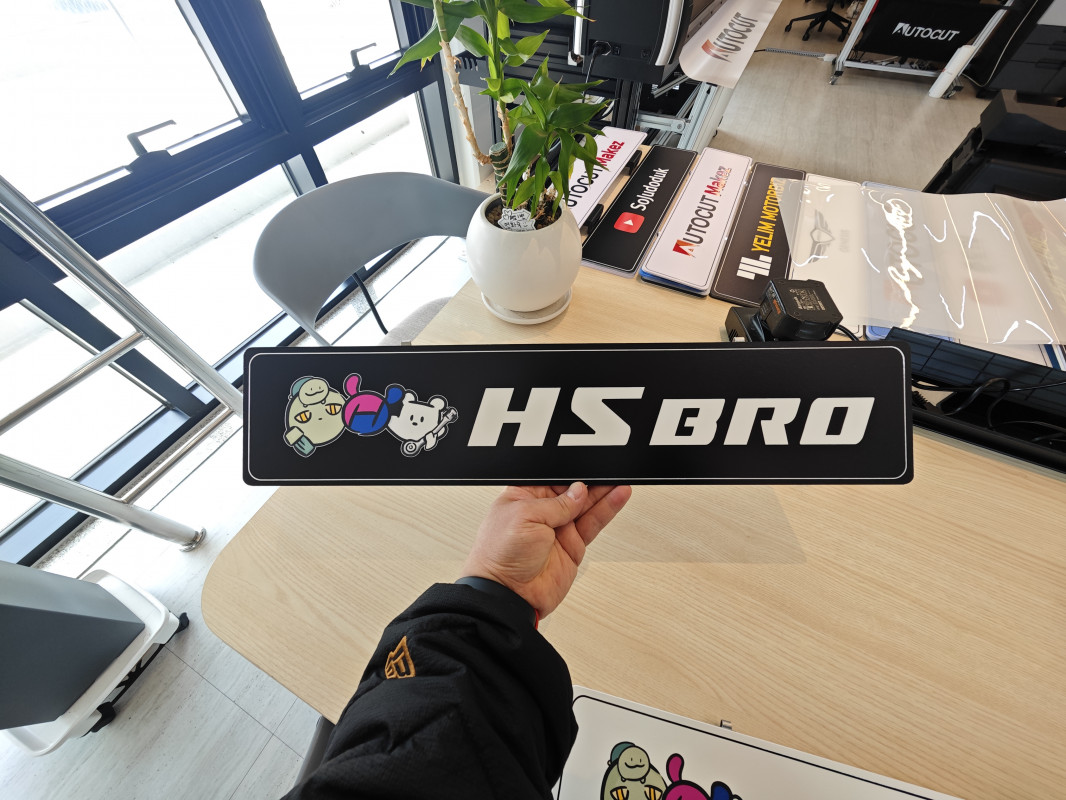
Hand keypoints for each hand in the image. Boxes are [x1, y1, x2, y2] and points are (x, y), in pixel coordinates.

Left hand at [461, 482, 631, 617]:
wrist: (508, 596)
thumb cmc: (499, 557)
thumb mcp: (525, 517)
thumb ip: (556, 503)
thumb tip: (578, 491)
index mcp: (522, 496)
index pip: (552, 476)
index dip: (569, 470)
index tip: (587, 463)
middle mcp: (541, 511)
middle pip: (572, 489)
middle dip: (591, 479)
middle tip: (609, 468)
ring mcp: (558, 529)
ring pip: (587, 505)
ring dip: (604, 491)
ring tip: (620, 479)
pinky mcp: (572, 546)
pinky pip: (593, 523)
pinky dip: (607, 510)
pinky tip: (618, 496)